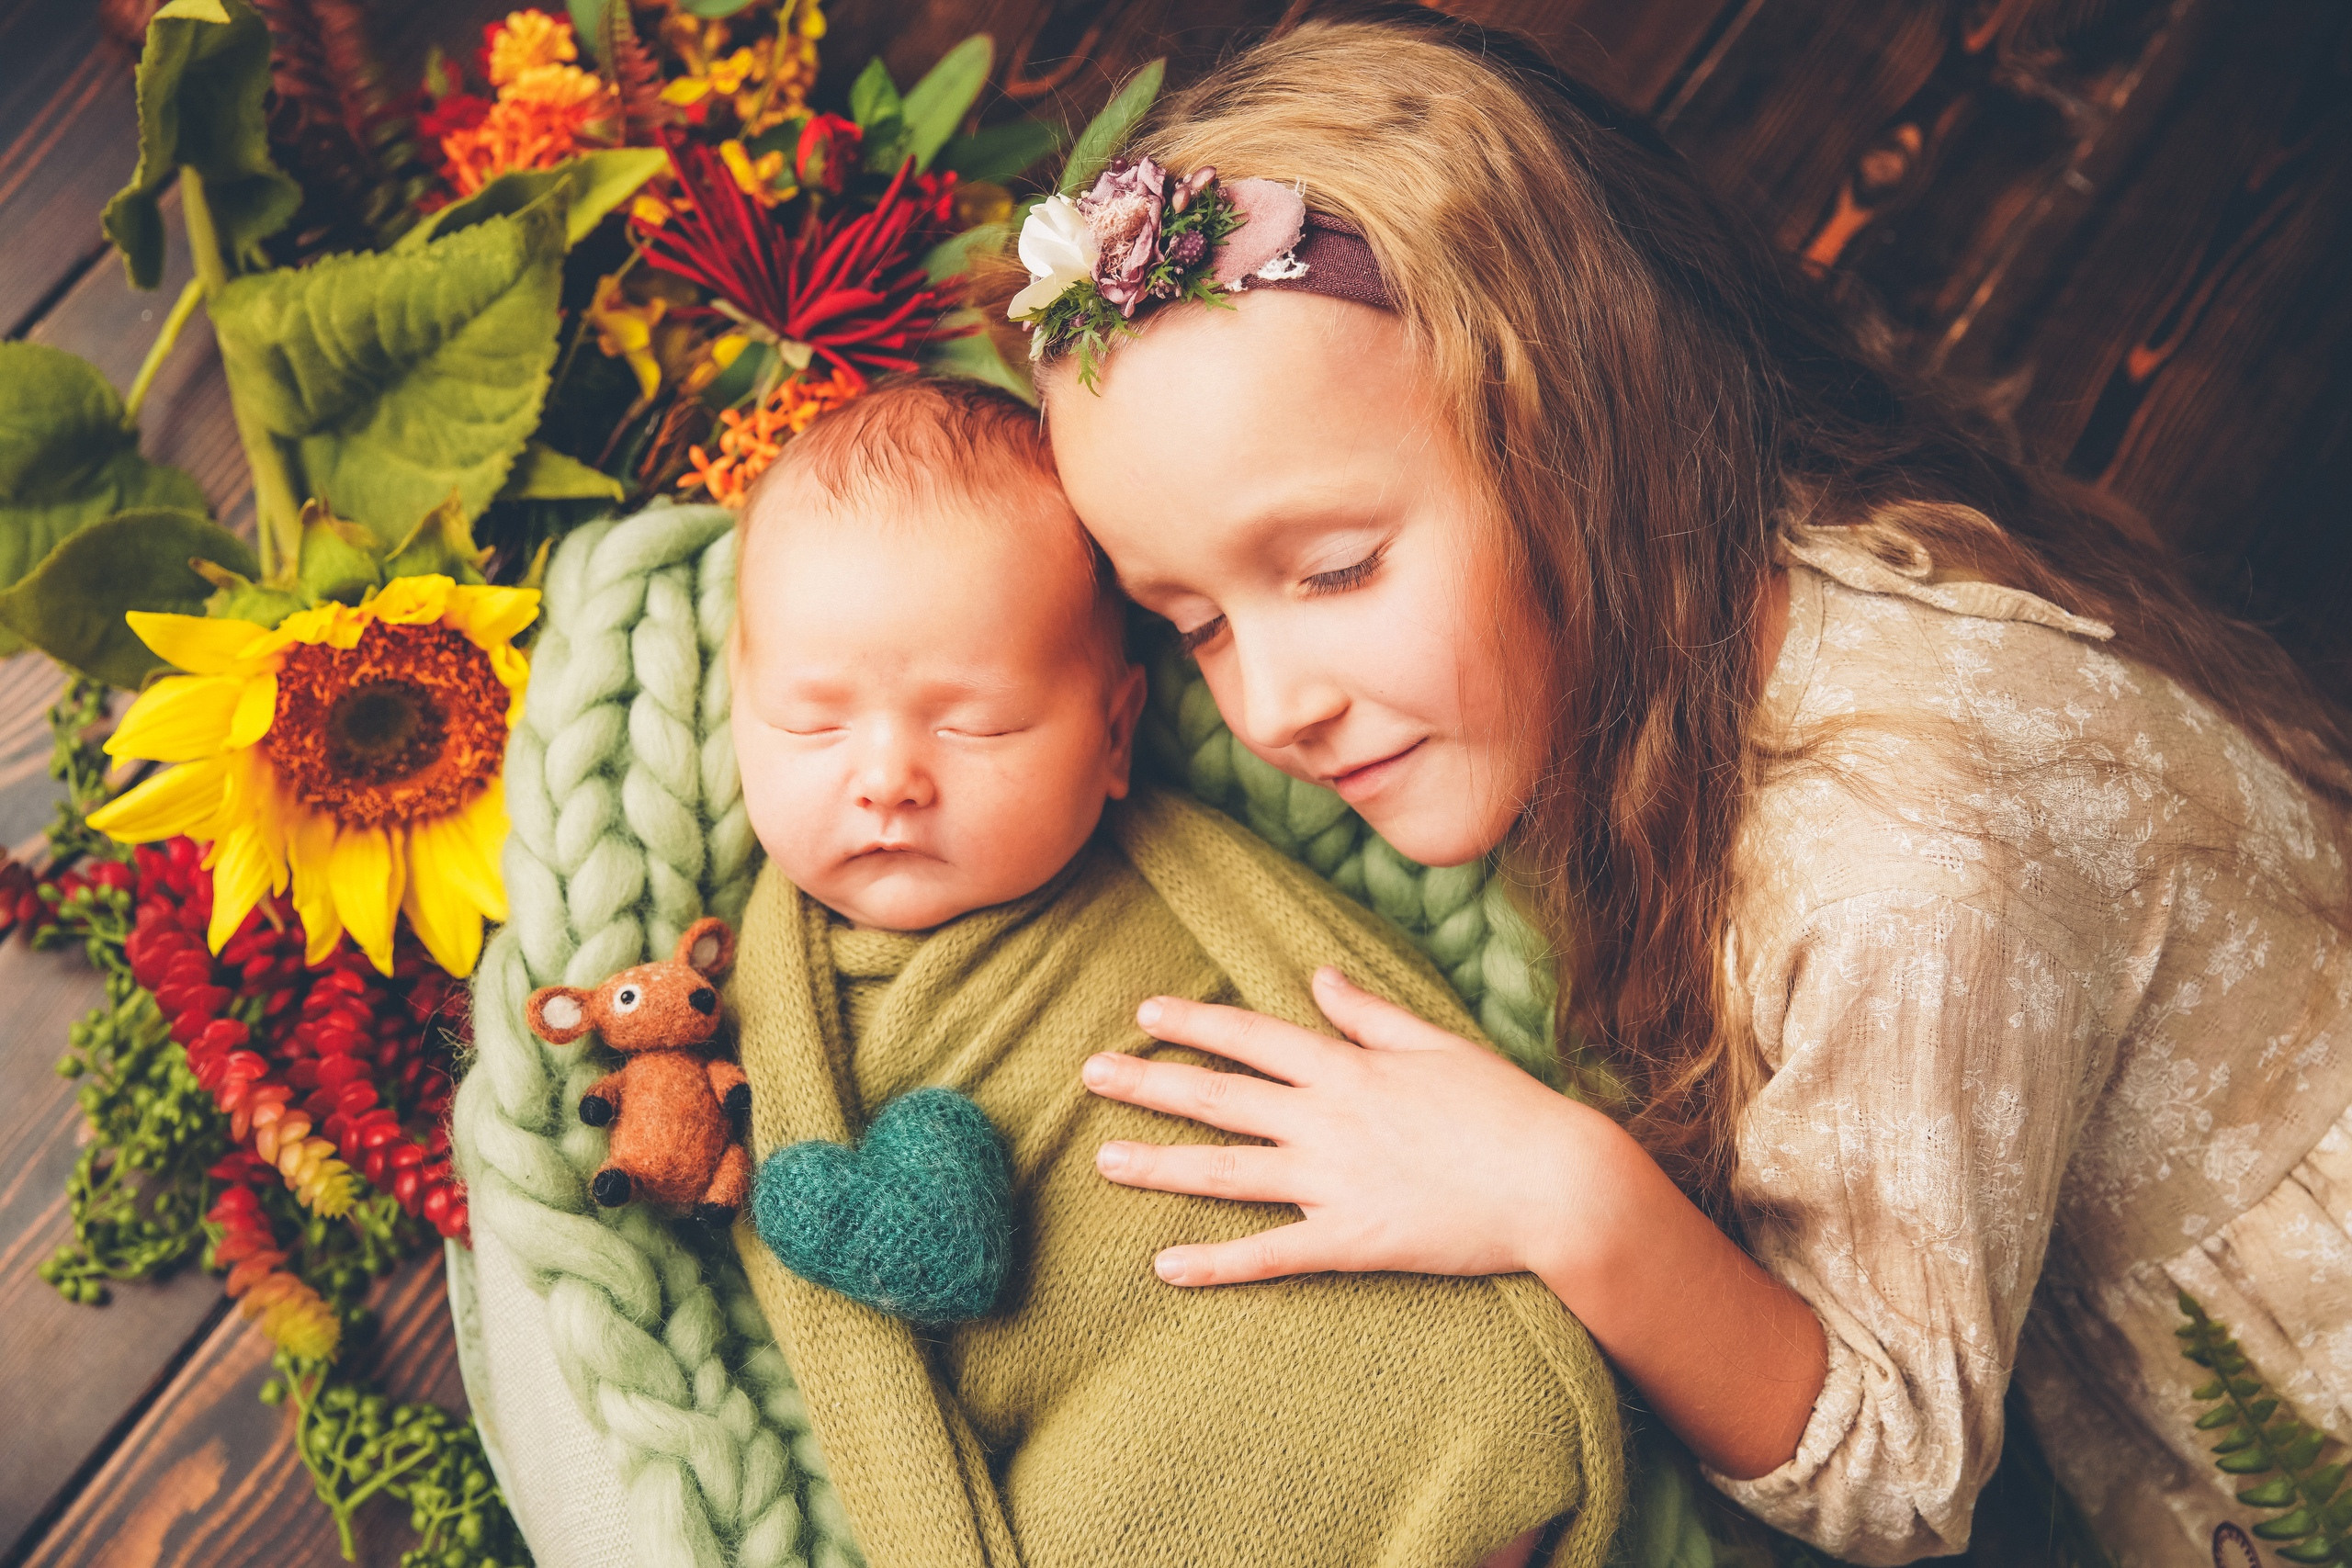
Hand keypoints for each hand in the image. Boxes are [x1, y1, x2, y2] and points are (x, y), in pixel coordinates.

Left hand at [1081, 967, 1614, 1286]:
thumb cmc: (1506, 1108)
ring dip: (1161, 1167)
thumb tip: (1318, 976)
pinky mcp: (1352, 1241)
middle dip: (1150, 1083)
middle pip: (1220, 1098)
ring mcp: (1335, 1183)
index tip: (1144, 1014)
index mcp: (1348, 1068)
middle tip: (1091, 1074)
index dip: (1194, 1024)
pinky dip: (1216, 1264)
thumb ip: (1368, 1014)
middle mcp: (1328, 1120)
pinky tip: (1166, 1267)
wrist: (1558, 1183)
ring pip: (1229, 1173)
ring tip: (1104, 1161)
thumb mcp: (1436, 1043)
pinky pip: (1271, 1254)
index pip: (1252, 1037)